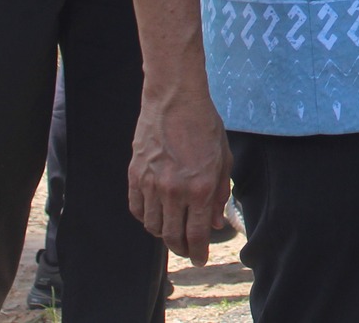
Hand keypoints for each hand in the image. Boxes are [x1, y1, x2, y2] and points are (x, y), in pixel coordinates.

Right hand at [128, 85, 232, 264]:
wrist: (174, 100)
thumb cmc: (204, 126)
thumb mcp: (223, 160)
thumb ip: (219, 194)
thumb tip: (215, 223)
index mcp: (199, 187)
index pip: (197, 234)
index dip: (199, 252)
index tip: (201, 259)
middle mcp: (174, 190)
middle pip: (172, 237)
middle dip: (182, 249)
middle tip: (188, 250)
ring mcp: (151, 184)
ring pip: (153, 226)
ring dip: (164, 234)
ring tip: (173, 231)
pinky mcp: (134, 176)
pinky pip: (137, 209)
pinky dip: (146, 218)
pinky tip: (156, 215)